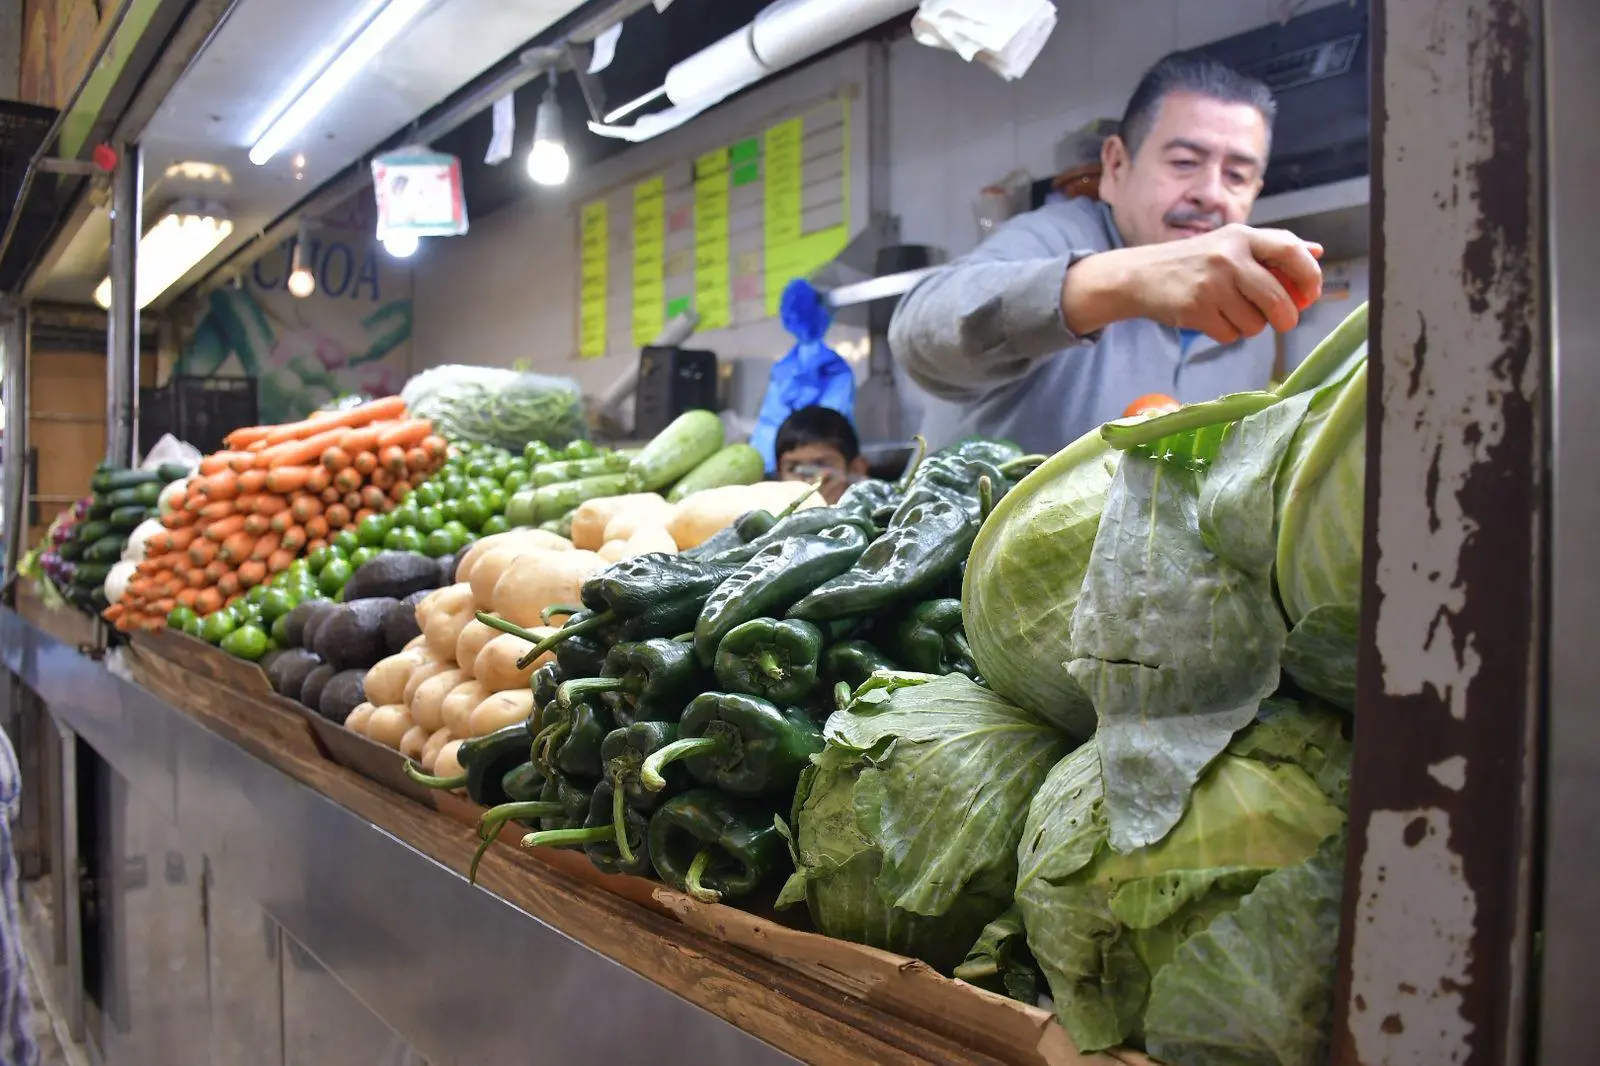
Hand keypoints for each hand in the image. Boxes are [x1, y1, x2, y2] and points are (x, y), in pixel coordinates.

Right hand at [1063, 224, 1323, 342]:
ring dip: (1250, 326)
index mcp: (1242, 236)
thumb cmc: (1192, 261)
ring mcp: (1211, 284)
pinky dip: (1226, 333)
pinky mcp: (1196, 310)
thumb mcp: (1231, 244)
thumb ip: (1273, 248)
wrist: (1140, 275)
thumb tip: (1317, 251)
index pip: (1290, 251)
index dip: (1309, 275)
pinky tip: (1212, 319)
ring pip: (1255, 323)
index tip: (1311, 293)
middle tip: (1282, 321)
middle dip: (1285, 318)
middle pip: (1278, 299)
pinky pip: (1230, 335)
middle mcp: (1228, 257)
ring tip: (1232, 312)